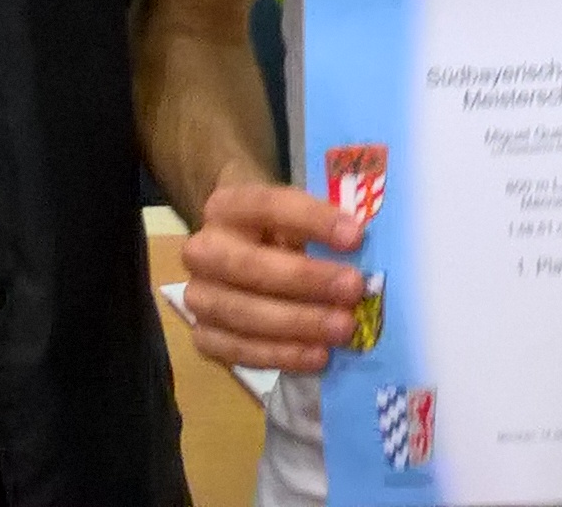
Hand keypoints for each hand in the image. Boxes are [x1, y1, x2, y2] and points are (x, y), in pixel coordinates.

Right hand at [177, 177, 368, 371]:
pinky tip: (318, 356)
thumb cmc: (280, 232)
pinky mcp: (203, 336)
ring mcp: (198, 296)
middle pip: (250, 265)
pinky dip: (280, 355)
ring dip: (298, 323)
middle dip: (306, 279)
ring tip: (343, 328)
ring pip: (242, 313)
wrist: (242, 257)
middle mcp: (202, 250)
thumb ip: (324, 226)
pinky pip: (238, 351)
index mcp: (227, 207)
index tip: (355, 236)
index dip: (312, 220)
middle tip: (353, 289)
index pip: (268, 206)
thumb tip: (363, 245)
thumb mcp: (298, 215)